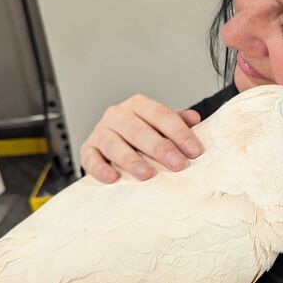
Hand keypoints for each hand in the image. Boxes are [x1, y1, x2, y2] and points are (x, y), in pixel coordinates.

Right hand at [80, 93, 202, 182]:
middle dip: (160, 148)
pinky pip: (90, 158)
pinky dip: (100, 168)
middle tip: (177, 164)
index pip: (161, 115)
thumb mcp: (161, 124)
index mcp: (139, 105)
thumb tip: (194, 119)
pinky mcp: (88, 149)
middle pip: (138, 130)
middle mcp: (118, 114)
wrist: (112, 140)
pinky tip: (112, 178)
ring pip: (114, 143)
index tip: (195, 151)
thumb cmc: (143, 133)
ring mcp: (101, 131)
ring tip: (147, 174)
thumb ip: (177, 121)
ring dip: (131, 159)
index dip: (179, 133)